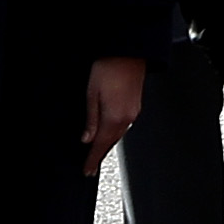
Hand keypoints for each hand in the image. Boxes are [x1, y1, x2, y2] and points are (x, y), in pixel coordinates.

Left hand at [81, 56, 147, 176]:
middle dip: (100, 155)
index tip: (87, 171)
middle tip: (90, 167)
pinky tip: (110, 132)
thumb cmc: (108, 68)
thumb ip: (91, 120)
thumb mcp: (91, 94)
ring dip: (108, 144)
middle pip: (111, 143)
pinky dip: (115, 133)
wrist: (129, 53)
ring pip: (118, 135)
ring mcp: (133, 112)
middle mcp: (127, 119)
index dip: (92, 160)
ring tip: (97, 152)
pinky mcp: (136, 105)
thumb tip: (87, 139)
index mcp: (114, 118)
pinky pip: (124, 125)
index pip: (100, 146)